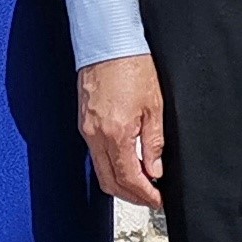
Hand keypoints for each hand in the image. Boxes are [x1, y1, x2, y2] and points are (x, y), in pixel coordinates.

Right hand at [78, 55, 166, 206]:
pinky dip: (111, 165)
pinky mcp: (83, 121)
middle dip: (132, 196)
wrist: (107, 40)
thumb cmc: (132, 64)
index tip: (158, 201)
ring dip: (121, 182)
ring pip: (101, 170)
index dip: (145, 195)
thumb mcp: (155, 105)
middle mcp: (95, 135)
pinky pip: (96, 154)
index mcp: (115, 134)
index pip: (129, 179)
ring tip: (143, 183)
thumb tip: (155, 170)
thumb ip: (154, 142)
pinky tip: (127, 161)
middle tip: (151, 198)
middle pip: (110, 182)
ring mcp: (86, 129)